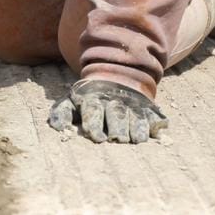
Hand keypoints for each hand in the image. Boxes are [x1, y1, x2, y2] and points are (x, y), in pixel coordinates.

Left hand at [48, 79, 167, 143]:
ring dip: (137, 127)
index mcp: (93, 98)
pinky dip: (156, 123)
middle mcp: (113, 100)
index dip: (94, 124)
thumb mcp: (72, 101)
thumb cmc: (89, 98)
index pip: (93, 110)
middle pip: (116, 114)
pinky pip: (155, 116)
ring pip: (135, 116)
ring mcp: (132, 103)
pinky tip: (155, 131)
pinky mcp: (148, 108)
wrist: (115, 75)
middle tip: (117, 138)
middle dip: (117, 127)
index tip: (97, 138)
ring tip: (136, 139)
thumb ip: (62, 112)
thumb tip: (58, 128)